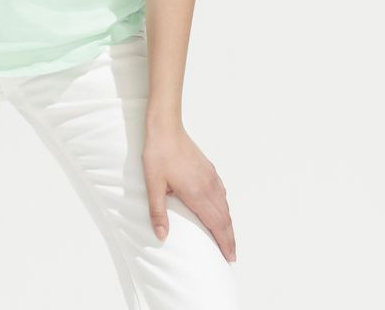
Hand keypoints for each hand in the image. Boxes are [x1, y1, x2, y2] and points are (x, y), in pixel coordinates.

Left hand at [142, 125, 236, 262]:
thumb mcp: (153, 184)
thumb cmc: (158, 153)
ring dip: (228, 223)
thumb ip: (158, 212)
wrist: (166, 127)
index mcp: (197, 193)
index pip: (217, 224)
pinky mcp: (209, 169)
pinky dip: (225, 207)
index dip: (225, 242)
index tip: (230, 257)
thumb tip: (162, 236)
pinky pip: (222, 193)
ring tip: (227, 238)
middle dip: (230, 238)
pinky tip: (221, 210)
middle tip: (231, 255)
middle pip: (225, 218)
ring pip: (225, 205)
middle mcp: (208, 186)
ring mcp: (210, 176)